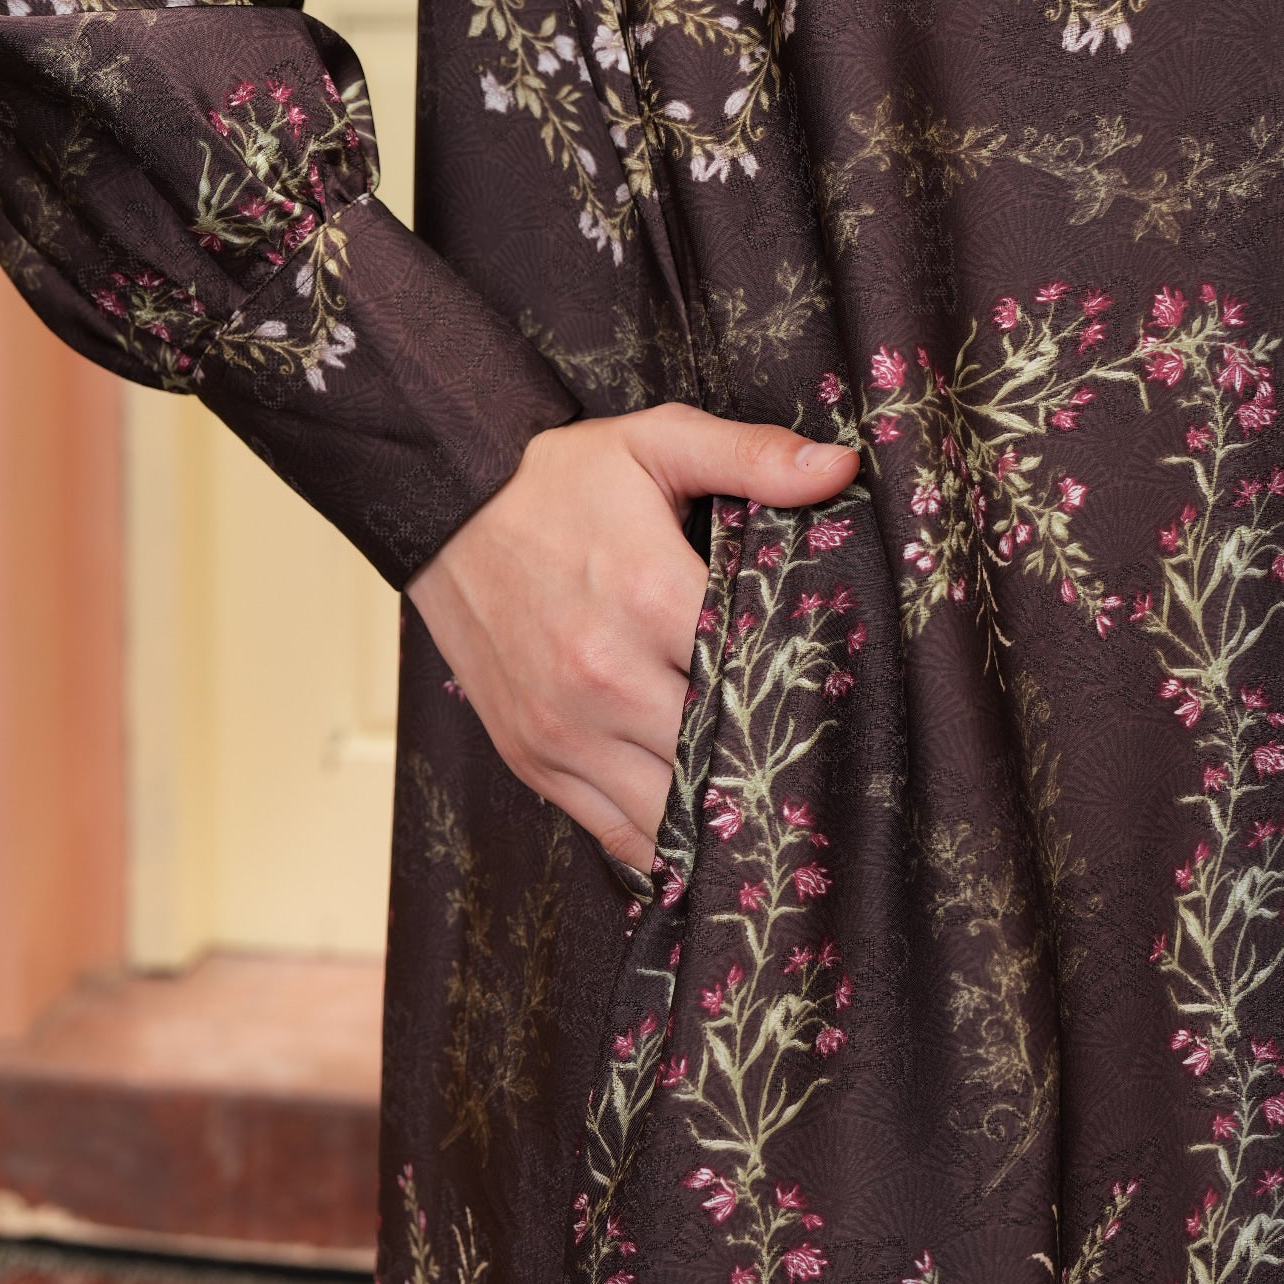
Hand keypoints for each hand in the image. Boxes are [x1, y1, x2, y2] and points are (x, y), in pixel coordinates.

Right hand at [405, 405, 860, 872]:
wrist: (441, 509)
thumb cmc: (555, 480)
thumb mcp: (655, 443)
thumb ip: (752, 456)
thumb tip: (841, 469)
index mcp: (649, 596)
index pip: (757, 675)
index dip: (806, 690)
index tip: (837, 694)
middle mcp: (606, 676)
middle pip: (722, 758)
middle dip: (771, 762)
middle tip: (812, 757)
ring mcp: (565, 728)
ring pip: (673, 816)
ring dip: (721, 812)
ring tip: (760, 797)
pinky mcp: (534, 759)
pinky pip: (616, 835)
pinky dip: (662, 840)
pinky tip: (697, 820)